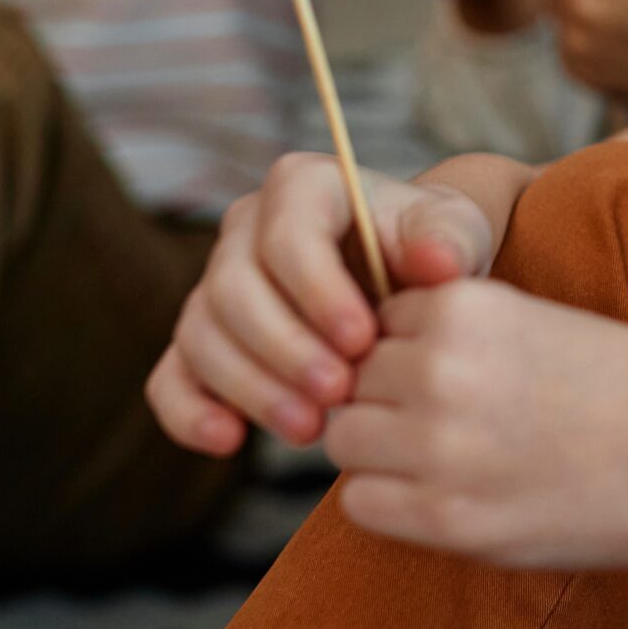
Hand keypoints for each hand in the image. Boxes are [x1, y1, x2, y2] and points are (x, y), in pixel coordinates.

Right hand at [144, 154, 496, 456]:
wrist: (412, 281)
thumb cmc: (433, 248)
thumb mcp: (456, 233)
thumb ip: (448, 240)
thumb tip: (437, 260)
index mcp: (303, 187)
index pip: (288, 236)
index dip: (317, 292)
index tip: (362, 340)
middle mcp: (245, 229)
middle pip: (233, 289)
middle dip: (285, 349)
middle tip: (341, 395)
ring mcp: (216, 284)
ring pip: (201, 335)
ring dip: (252, 388)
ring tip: (313, 429)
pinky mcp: (203, 340)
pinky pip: (171, 375)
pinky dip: (190, 411)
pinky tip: (229, 442)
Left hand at [325, 280, 627, 567]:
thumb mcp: (539, 321)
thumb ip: (461, 333)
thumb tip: (377, 361)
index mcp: (464, 308)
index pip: (377, 322)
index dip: (407, 351)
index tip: (454, 376)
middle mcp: (439, 371)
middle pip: (352, 380)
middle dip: (386, 400)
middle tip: (447, 424)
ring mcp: (439, 448)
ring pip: (346, 440)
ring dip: (382, 451)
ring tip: (445, 460)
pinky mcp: (450, 519)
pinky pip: (361, 504)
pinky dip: (390, 501)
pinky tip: (446, 496)